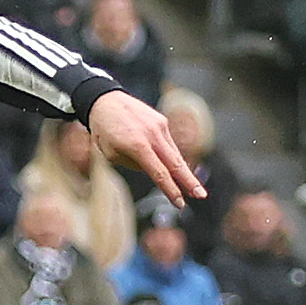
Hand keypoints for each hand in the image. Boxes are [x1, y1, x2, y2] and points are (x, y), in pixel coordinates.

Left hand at [88, 89, 197, 204]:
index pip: (159, 173)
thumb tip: (154, 170)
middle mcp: (152, 136)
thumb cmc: (104, 130)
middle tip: (202, 196)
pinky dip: (170, 155)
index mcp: (137, 146)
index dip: (171, 190)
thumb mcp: (111, 154)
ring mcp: (159, 127)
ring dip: (182, 171)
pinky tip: (170, 164)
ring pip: (174, 153)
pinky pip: (168, 143)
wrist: (105, 100)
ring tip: (192, 186)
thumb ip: (134, 165)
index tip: (179, 204)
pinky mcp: (162, 121)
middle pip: (176, 164)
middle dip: (190, 182)